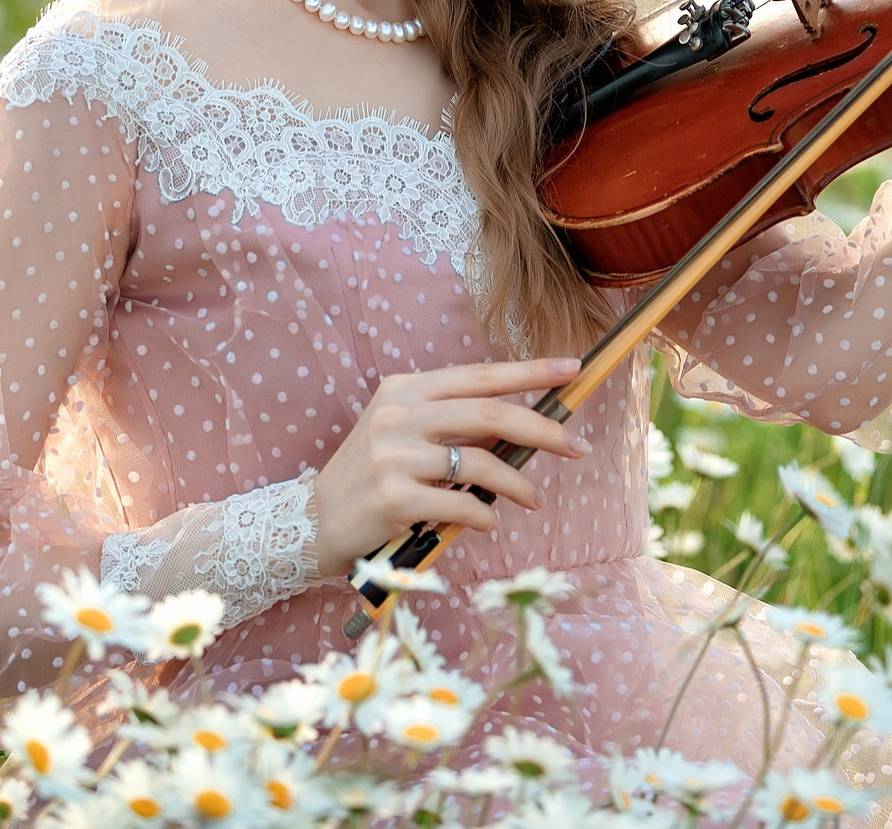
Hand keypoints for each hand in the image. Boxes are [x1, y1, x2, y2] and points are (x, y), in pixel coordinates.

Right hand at [312, 356, 589, 579]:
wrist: (313, 522)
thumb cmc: (371, 478)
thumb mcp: (403, 434)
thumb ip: (452, 423)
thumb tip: (518, 426)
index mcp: (405, 389)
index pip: (479, 375)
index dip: (529, 371)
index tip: (571, 369)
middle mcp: (398, 414)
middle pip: (489, 413)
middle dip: (542, 429)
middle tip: (577, 446)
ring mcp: (394, 455)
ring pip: (479, 462)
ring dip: (518, 484)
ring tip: (535, 499)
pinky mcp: (393, 498)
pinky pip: (460, 503)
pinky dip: (484, 515)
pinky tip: (488, 522)